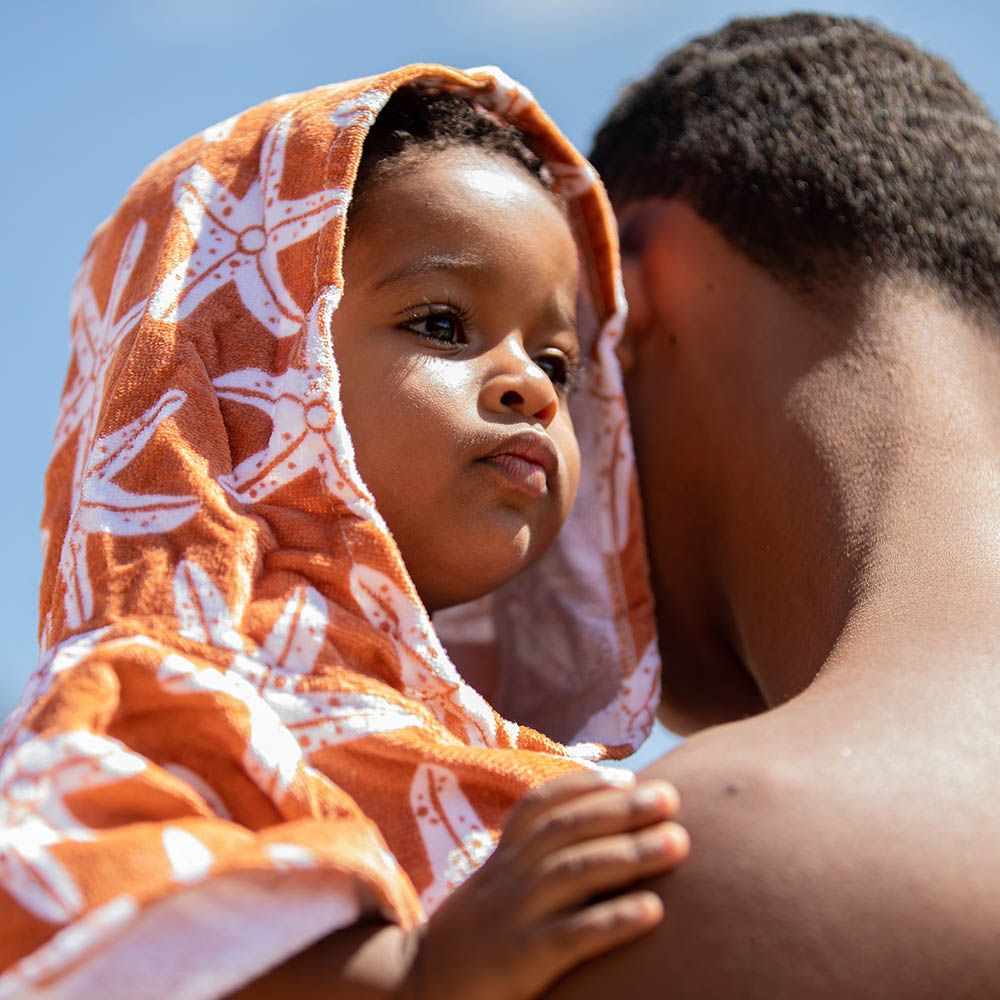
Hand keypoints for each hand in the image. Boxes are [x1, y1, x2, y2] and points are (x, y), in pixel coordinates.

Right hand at [402, 769, 688, 999]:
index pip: (541, 805)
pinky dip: (613, 920)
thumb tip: (592, 835)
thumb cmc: (477, 935)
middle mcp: (509, 876)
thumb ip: (531, 859)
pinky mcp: (522, 958)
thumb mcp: (495, 886)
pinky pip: (572, 935)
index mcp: (504, 856)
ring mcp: (514, 915)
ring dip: (630, 853)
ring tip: (678, 843)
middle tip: (672, 797)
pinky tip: (654, 911)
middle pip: (568, 829)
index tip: (630, 776)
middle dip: (622, 809)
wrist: (421, 989)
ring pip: (575, 871)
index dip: (585, 785)